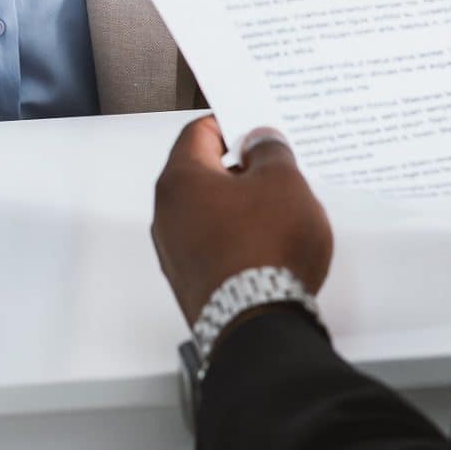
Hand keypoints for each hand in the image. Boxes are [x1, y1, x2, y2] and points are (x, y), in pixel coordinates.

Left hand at [150, 115, 333, 323]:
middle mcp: (167, 216)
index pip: (198, 133)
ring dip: (241, 207)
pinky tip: (270, 245)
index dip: (230, 124)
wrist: (260, 325)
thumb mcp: (283, 181)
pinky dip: (238, 239)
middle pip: (203, 175)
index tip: (255, 126)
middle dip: (240, 169)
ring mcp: (176, 253)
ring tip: (282, 209)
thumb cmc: (266, 250)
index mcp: (180, 180)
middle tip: (276, 166)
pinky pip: (214, 246)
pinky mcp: (193, 283)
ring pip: (209, 213)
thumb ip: (270, 150)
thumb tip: (260, 141)